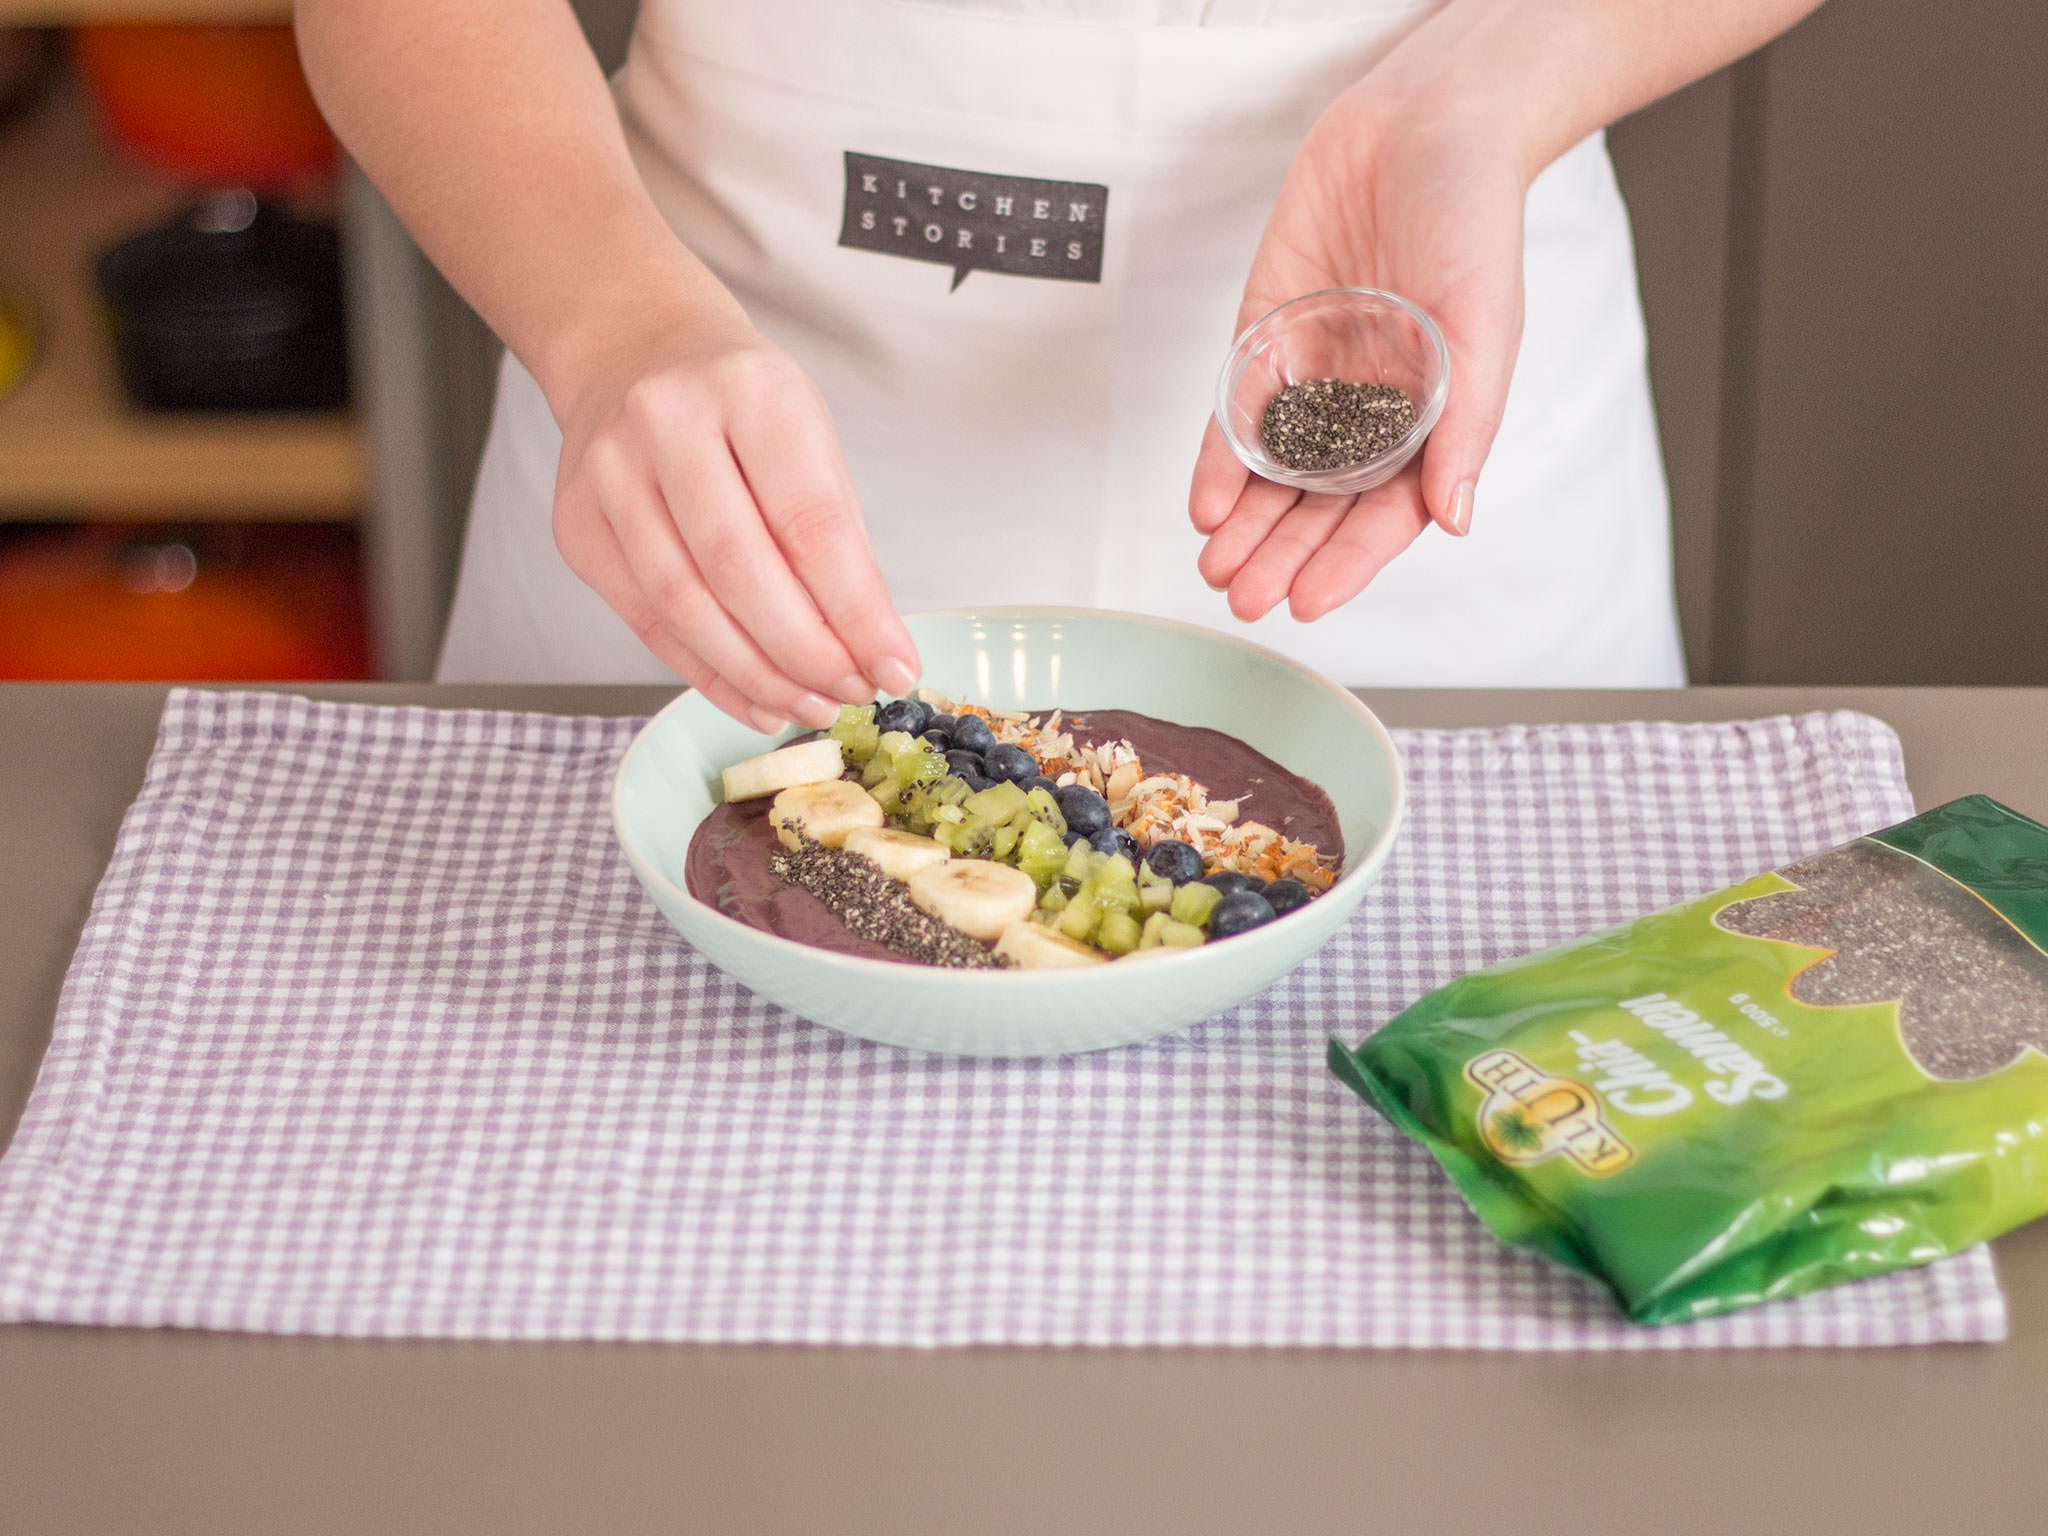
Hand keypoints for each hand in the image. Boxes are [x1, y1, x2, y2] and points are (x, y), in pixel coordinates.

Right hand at [549, 313, 919, 731]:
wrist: (633, 347)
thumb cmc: (739, 401)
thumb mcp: (807, 433)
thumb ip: (834, 533)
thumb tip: (868, 648)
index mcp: (748, 388)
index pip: (811, 525)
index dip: (857, 613)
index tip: (895, 669)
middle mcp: (666, 422)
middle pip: (741, 571)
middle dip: (807, 654)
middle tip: (853, 694)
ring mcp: (609, 472)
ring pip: (685, 607)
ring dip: (758, 675)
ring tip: (811, 704)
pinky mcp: (576, 523)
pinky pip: (646, 622)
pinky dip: (707, 673)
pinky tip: (756, 698)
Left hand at [1190, 80, 1529, 622]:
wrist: (1421, 127)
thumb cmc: (1474, 222)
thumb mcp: (1483, 328)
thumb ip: (1465, 427)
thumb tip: (1453, 518)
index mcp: (1430, 421)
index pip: (1384, 516)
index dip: (1345, 564)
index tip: (1307, 604)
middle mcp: (1370, 411)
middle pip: (1319, 507)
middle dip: (1281, 557)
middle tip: (1243, 600)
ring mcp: (1315, 377)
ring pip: (1274, 473)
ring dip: (1245, 526)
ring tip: (1215, 570)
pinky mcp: (1267, 339)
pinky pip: (1236, 414)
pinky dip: (1219, 461)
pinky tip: (1204, 505)